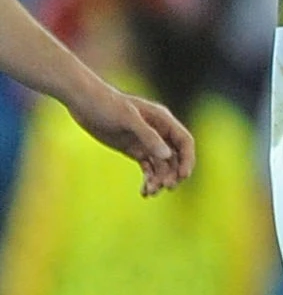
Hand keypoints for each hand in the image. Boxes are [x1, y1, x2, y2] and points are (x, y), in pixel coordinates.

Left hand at [70, 82, 194, 195]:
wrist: (84, 102)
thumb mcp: (128, 119)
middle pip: (175, 157)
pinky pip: (148, 168)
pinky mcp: (134, 149)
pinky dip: (148, 179)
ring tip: (150, 192)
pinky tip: (144, 192)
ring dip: (159, 180)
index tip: (182, 176)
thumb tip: (167, 155)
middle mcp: (159, 132)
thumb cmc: (107, 104)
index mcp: (163, 121)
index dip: (187, 159)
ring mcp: (146, 142)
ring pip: (161, 165)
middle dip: (172, 173)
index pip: (184, 142)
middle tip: (165, 187)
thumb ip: (148, 136)